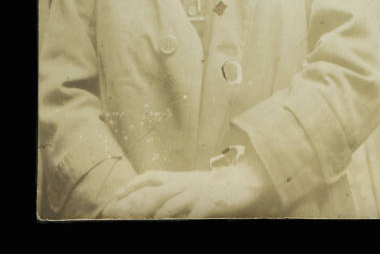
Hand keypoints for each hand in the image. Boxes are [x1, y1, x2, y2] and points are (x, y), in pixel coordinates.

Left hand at [101, 157, 275, 217]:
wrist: (245, 184)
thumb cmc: (216, 189)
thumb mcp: (192, 184)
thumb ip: (175, 190)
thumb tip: (153, 202)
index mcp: (180, 177)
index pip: (150, 177)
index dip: (130, 186)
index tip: (113, 197)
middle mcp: (184, 183)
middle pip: (152, 192)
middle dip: (131, 204)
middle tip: (113, 214)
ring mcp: (196, 194)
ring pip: (167, 205)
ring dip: (150, 215)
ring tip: (135, 222)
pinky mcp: (208, 206)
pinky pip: (190, 215)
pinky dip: (178, 221)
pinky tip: (166, 224)